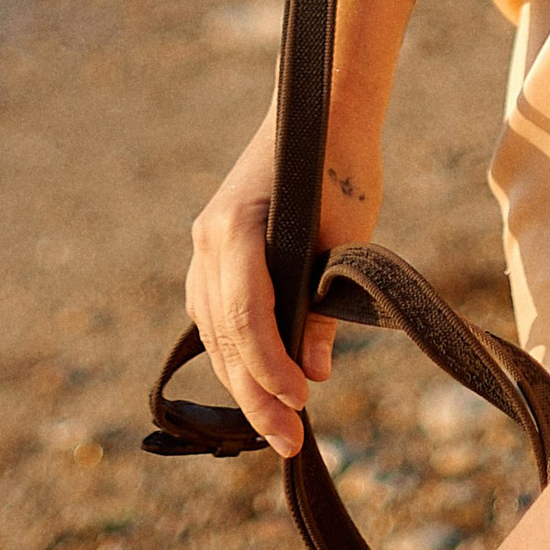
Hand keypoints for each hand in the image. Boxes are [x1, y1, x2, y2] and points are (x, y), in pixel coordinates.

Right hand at [185, 109, 380, 459]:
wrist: (323, 106)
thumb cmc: (342, 165)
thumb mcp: (345, 237)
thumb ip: (324, 306)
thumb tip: (315, 374)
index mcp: (234, 229)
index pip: (244, 319)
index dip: (270, 368)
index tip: (302, 404)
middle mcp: (207, 240)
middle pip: (223, 336)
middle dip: (255, 395)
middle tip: (290, 443)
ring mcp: (204, 245)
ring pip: (214, 332)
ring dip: (244, 379)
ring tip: (277, 425)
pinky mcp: (214, 249)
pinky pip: (216, 313)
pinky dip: (237, 350)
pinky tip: (260, 383)